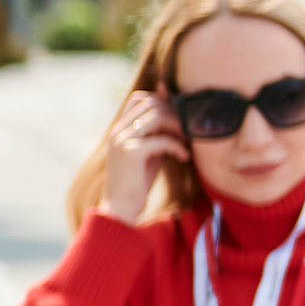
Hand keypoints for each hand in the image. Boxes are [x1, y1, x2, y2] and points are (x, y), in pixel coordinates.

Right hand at [100, 91, 188, 223]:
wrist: (120, 207)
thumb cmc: (138, 179)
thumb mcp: (149, 149)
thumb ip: (158, 130)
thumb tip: (174, 110)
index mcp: (119, 127)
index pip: (141, 97)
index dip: (164, 103)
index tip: (179, 121)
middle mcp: (118, 130)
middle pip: (152, 103)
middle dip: (175, 115)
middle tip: (187, 133)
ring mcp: (122, 140)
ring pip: (157, 117)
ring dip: (179, 128)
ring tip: (187, 142)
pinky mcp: (130, 154)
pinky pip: (162, 140)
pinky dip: (178, 147)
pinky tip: (184, 157)